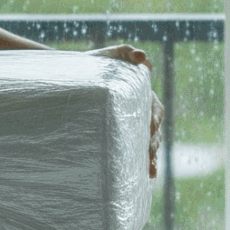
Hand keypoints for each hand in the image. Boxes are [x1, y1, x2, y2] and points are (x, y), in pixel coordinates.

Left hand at [87, 45, 165, 176]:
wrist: (75, 77)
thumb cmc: (95, 65)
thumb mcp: (110, 55)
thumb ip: (126, 52)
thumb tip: (142, 57)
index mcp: (142, 95)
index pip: (154, 111)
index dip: (154, 123)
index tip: (151, 134)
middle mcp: (140, 111)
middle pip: (153, 132)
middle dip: (153, 148)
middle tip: (150, 163)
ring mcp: (130, 124)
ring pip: (146, 142)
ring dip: (150, 158)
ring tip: (149, 174)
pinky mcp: (119, 134)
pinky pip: (132, 149)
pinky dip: (138, 162)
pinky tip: (138, 177)